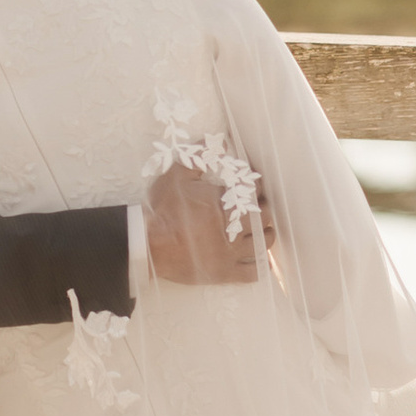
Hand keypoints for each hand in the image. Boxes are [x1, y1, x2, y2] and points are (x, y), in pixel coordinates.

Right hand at [143, 158, 270, 284]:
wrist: (148, 245)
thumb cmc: (162, 209)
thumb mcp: (176, 175)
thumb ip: (199, 157)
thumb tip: (220, 143)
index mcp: (224, 203)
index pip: (254, 192)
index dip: (256, 188)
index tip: (253, 188)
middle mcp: (233, 228)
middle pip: (263, 217)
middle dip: (264, 210)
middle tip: (260, 208)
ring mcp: (230, 253)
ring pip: (263, 244)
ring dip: (266, 235)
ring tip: (263, 230)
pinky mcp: (224, 273)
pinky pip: (252, 272)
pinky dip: (260, 266)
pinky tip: (261, 261)